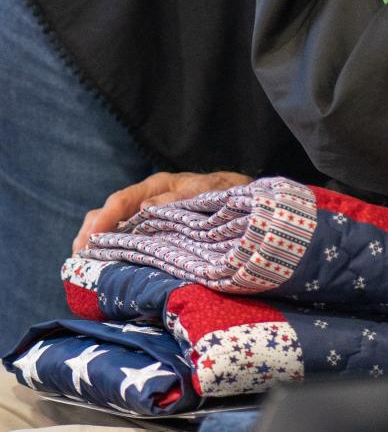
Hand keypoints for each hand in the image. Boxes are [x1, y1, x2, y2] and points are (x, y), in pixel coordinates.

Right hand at [72, 170, 251, 252]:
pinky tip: (104, 268)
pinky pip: (127, 237)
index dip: (104, 220)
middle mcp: (148, 199)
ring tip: (82, 267)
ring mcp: (148, 214)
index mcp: (158, 186)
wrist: (243, 197)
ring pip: (113, 225)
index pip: (122, 201)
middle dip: (89, 234)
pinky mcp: (153, 230)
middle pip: (109, 213)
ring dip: (96, 243)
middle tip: (77, 259)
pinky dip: (112, 250)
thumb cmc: (225, 192)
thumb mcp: (207, 192)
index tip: (90, 240)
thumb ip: (180, 198)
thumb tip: (146, 209)